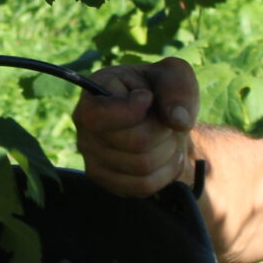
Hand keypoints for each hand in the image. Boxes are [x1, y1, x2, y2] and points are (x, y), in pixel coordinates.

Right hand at [73, 58, 198, 196]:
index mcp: (93, 93)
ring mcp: (91, 157)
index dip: (132, 111)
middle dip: (162, 132)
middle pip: (133, 143)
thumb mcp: (176, 75)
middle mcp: (84, 127)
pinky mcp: (105, 180)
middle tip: (164, 121)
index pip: (98, 115)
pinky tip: (164, 158)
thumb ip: (178, 88)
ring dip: (167, 152)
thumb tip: (178, 121)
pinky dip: (164, 174)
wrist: (161, 120)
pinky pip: (141, 187)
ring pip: (141, 167)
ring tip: (166, 138)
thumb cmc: (163, 92)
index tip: (148, 97)